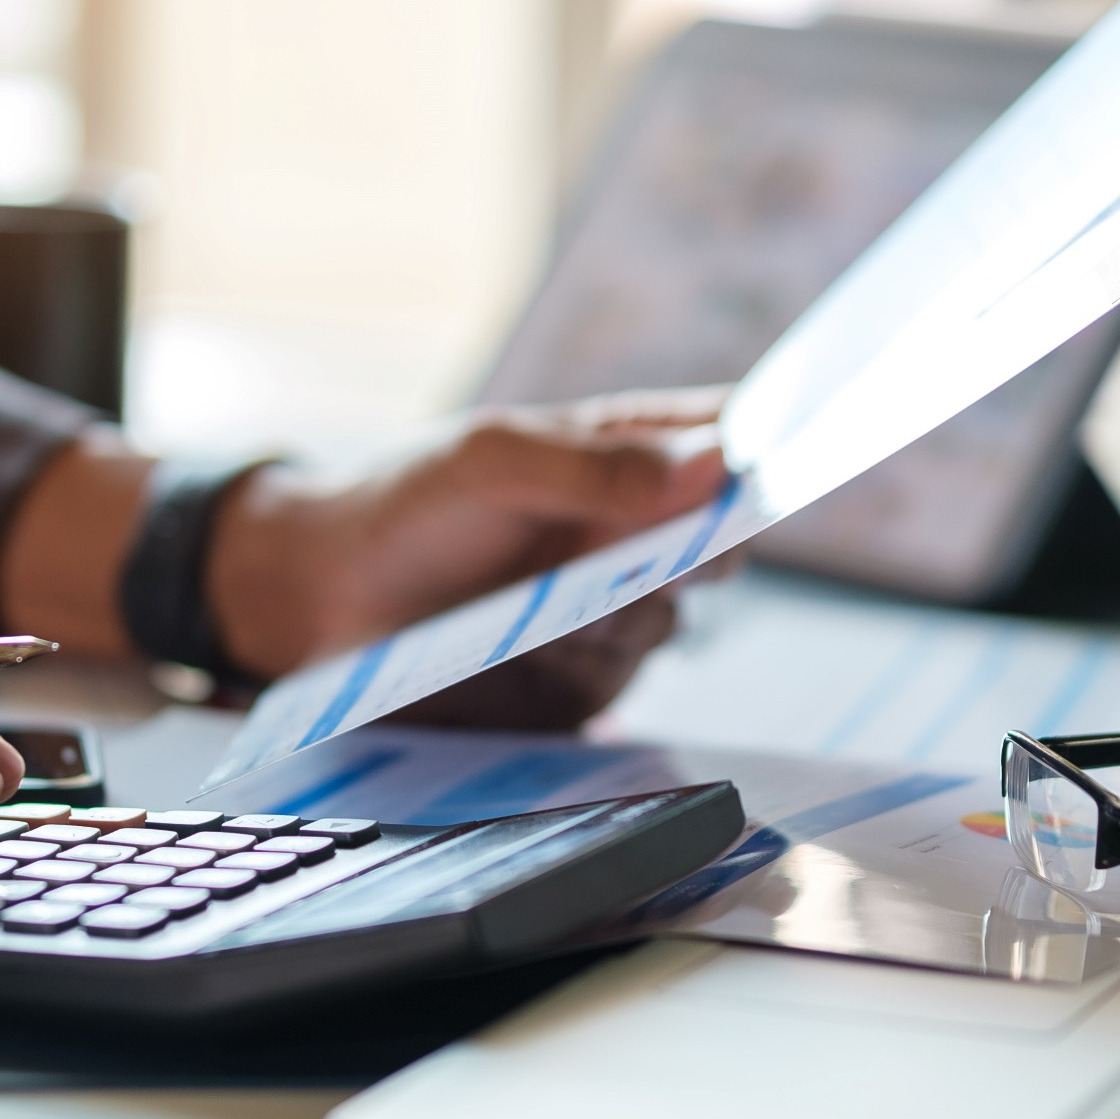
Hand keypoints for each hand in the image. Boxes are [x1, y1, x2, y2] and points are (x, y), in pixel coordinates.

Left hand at [211, 387, 732, 726]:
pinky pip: (617, 680)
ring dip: (623, 609)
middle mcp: (631, 529)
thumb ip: (594, 465)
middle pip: (722, 540)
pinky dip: (581, 664)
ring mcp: (610, 607)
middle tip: (678, 549)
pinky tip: (529, 646)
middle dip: (706, 546)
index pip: (728, 438)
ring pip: (670, 617)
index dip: (775, 447)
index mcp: (623, 450)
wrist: (319, 599)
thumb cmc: (406, 504)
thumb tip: (713, 464)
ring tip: (551, 599)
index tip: (800, 456)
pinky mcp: (581, 680)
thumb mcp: (490, 464)